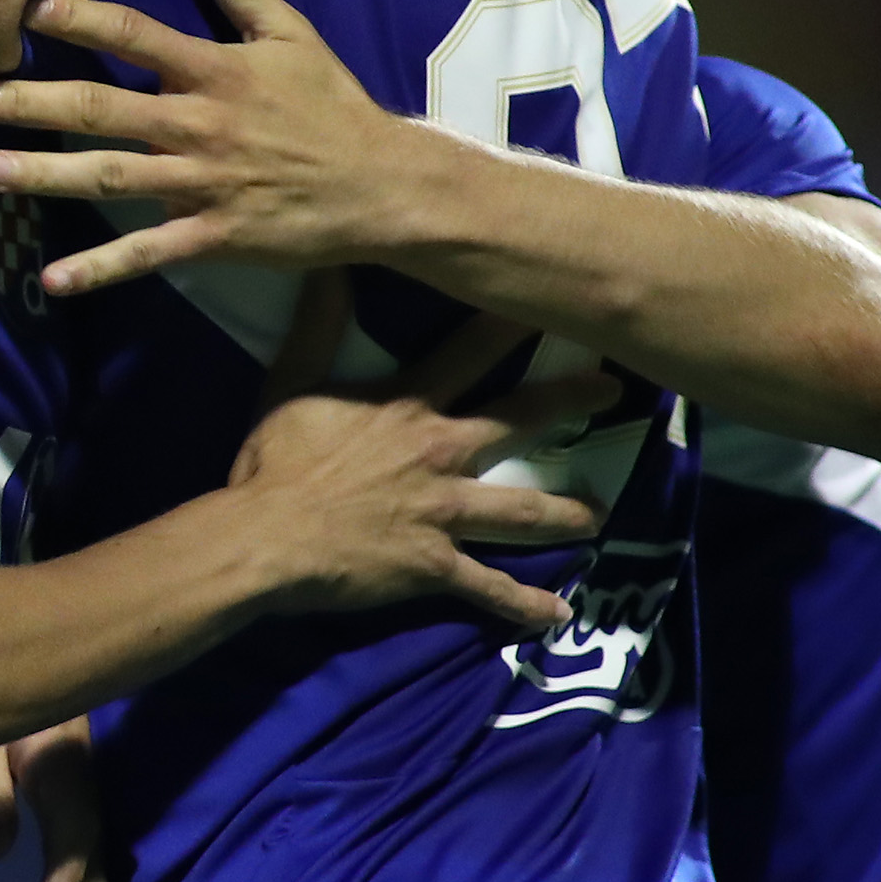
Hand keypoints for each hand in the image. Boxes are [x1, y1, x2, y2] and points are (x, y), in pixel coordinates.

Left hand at [0, 0, 439, 293]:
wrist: (382, 185)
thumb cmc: (331, 105)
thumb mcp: (292, 35)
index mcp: (215, 71)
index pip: (137, 35)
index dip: (83, 19)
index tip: (29, 9)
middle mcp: (200, 124)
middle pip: (103, 108)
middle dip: (32, 102)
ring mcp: (203, 183)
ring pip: (112, 177)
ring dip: (47, 174)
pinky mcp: (214, 234)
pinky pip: (148, 254)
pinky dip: (101, 270)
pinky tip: (52, 281)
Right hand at [223, 273, 609, 628]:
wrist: (267, 537)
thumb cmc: (275, 463)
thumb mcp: (290, 383)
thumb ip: (317, 326)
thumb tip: (328, 265)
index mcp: (409, 407)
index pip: (470, 354)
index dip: (512, 326)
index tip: (556, 303)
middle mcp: (440, 454)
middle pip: (519, 421)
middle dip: (569, 404)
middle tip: (613, 393)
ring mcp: (443, 513)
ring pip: (521, 512)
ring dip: (565, 514)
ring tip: (599, 514)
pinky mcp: (434, 565)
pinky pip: (487, 588)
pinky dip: (523, 606)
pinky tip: (557, 617)